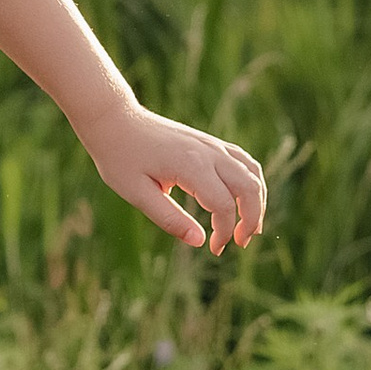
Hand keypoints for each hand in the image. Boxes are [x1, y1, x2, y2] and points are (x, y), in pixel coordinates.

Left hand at [77, 96, 266, 255]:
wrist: (114, 120)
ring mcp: (211, 144)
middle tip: (240, 243)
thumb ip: (169, 218)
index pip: (224, 205)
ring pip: (252, 172)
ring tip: (248, 227)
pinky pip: (243, 162)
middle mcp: (208, 151)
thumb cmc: (120, 157)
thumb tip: (199, 242)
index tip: (214, 249)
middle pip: (249, 188)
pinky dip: (250, 183)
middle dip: (252, 219)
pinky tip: (242, 201)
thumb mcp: (136, 193)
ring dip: (256, 201)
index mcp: (190, 164)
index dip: (224, 232)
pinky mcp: (209, 142)